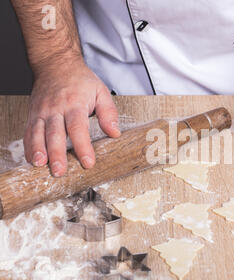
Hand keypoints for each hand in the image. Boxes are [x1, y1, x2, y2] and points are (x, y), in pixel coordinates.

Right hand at [24, 59, 120, 176]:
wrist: (56, 64)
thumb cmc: (80, 80)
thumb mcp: (100, 92)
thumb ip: (108, 113)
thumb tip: (115, 132)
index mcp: (74, 104)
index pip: (78, 128)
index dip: (83, 146)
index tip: (88, 162)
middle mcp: (56, 109)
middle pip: (55, 134)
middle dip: (57, 153)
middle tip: (60, 170)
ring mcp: (42, 112)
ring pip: (38, 133)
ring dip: (38, 151)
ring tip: (41, 165)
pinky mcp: (32, 115)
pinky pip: (29, 132)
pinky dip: (28, 146)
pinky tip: (32, 159)